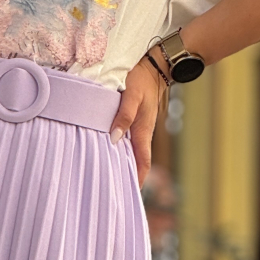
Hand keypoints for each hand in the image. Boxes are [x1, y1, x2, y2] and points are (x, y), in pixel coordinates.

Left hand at [110, 54, 164, 185]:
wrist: (153, 65)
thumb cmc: (141, 79)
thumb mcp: (132, 95)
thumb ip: (124, 116)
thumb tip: (114, 139)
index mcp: (143, 130)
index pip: (142, 162)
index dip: (137, 178)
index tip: (129, 193)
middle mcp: (141, 132)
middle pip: (136, 160)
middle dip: (127, 175)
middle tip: (113, 189)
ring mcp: (138, 127)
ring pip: (130, 151)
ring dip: (121, 162)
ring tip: (106, 174)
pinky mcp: (132, 120)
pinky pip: (126, 140)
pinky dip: (119, 149)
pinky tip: (107, 151)